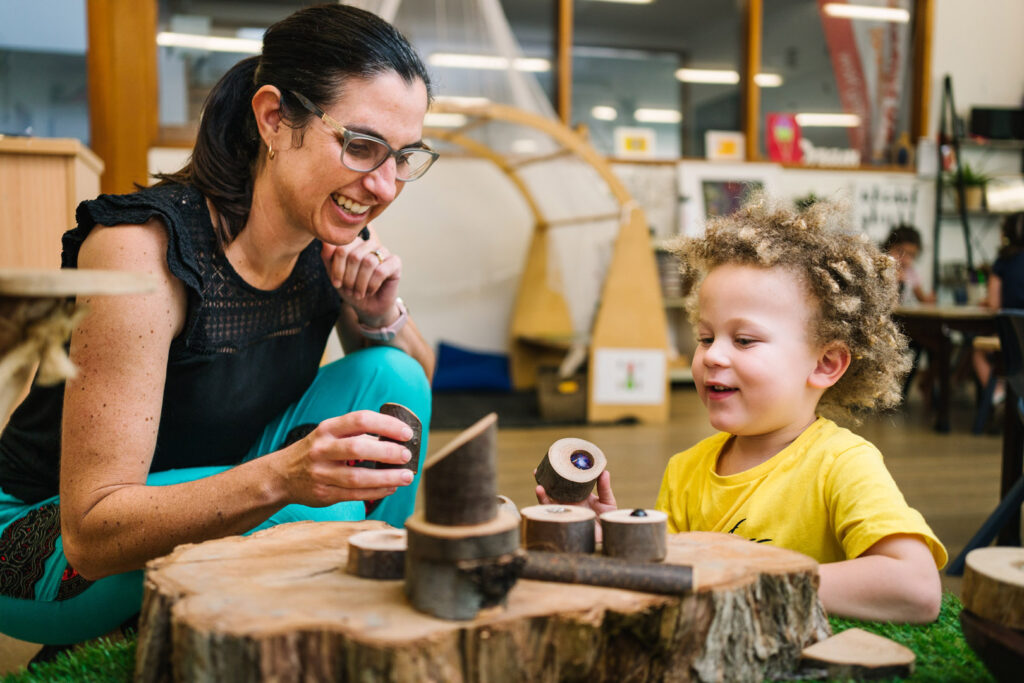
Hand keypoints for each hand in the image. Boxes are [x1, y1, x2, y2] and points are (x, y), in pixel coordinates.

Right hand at [278, 410, 414, 506]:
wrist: (281, 475)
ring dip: (386, 477)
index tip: (407, 433)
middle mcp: (322, 449)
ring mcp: (321, 473)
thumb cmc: (316, 451)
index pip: (360, 420)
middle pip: (358, 448)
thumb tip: (395, 438)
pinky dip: (376, 492)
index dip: (386, 425)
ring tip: (407, 477)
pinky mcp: (323, 494)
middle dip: (387, 452)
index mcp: (327, 428)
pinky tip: (391, 488)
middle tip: (407, 455)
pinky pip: (354, 494)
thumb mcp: (330, 435)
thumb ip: (357, 434)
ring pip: (358, 477)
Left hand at [320, 224, 401, 326]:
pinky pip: (381, 270)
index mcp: (354, 243)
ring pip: (369, 262)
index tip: (336, 283)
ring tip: (359, 293)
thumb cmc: (351, 289)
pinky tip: (371, 291)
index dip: (337, 269)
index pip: (342, 248)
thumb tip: (324, 240)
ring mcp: (384, 251)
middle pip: (355, 256)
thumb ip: (328, 257)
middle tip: (349, 290)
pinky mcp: (395, 262)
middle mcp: (369, 244)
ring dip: (361, 283)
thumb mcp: (335, 275)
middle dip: (349, 278)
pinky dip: (373, 284)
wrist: (368, 307)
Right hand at [534, 470, 617, 516]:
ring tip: (538, 486)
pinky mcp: (563, 520)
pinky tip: (541, 496)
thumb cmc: (607, 519)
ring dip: (541, 493)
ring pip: (549, 501)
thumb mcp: (607, 501)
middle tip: (536, 471)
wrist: (607, 534)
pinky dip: (545, 505)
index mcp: (578, 495)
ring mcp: (565, 511)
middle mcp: (569, 502)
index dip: (558, 474)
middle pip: (553, 490)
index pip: (566, 483)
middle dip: (544, 481)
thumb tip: (604, 471)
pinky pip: (551, 513)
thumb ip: (604, 488)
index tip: (554, 463)